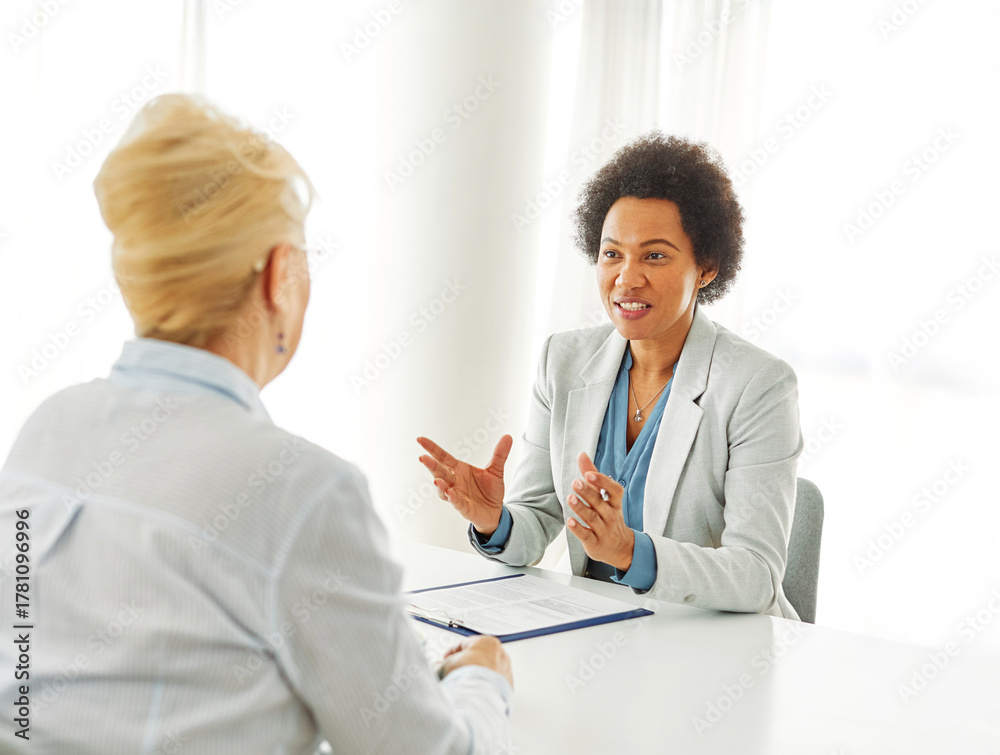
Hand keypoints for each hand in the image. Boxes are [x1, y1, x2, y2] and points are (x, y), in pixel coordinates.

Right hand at [416, 435, 512, 535]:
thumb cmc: (490, 491)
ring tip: (437, 479)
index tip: (420, 440)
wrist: (496, 511)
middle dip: (431, 465)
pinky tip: (450, 493)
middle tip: (422, 457)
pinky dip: (453, 498)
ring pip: (444, 489)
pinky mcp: (463, 507)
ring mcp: (457, 495)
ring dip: (439, 484)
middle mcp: (455, 481)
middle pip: (440, 471)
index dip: (432, 449)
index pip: (443, 457)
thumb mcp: (496, 470)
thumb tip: (508, 436)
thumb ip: (499, 454)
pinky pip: (456, 502)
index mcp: (459, 469)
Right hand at [439, 635, 512, 688]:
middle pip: (479, 657)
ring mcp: (505, 671)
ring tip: (463, 685)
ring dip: (476, 676)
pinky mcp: (507, 687)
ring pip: (487, 671)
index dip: (452, 653)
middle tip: (453, 673)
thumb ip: (442, 663)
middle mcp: (500, 654)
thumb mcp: (446, 665)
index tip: (446, 660)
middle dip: (466, 664)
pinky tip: (474, 692)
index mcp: (486, 642)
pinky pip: (493, 684)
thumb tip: (439, 667)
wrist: (479, 696)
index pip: (466, 644)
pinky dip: (484, 687)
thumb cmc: (467, 677)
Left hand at [566, 452, 634, 570]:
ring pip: (591, 518)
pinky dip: (578, 528)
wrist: (621, 549)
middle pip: (599, 503)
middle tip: (575, 482)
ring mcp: (603, 530)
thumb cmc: (608, 517)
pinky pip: (586, 535)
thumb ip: (592, 476)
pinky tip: (569, 521)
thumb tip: (581, 454)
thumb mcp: (604, 497)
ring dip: (580, 508)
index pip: (614, 490)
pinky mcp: (594, 543)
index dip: (603, 482)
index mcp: (614, 503)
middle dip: (587, 493)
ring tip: (570, 498)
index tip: (589, 473)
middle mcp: (610, 516)